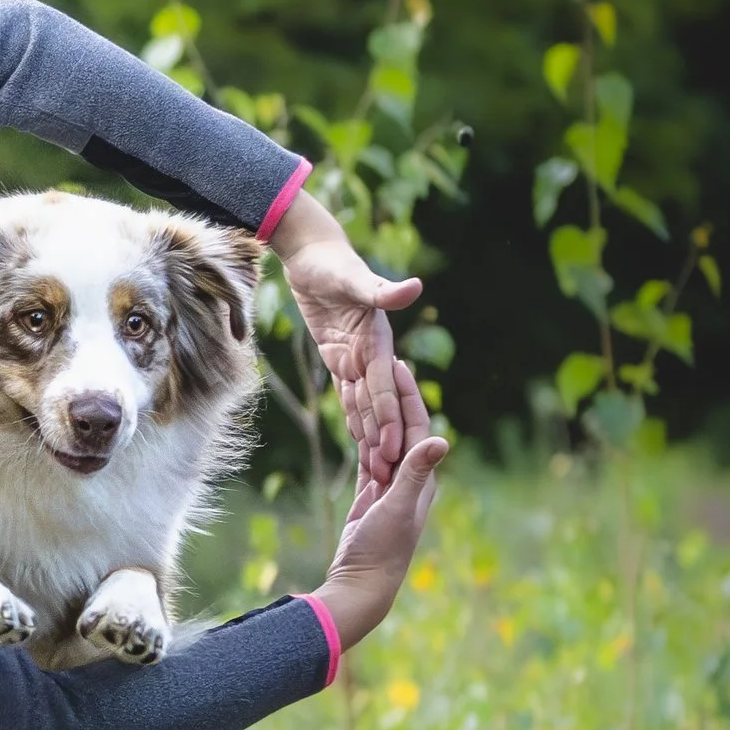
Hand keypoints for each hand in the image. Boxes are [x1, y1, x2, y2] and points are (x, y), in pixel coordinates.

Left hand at [267, 190, 422, 487]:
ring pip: (363, 404)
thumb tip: (415, 288)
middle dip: (383, 438)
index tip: (394, 448)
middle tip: (386, 475)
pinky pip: (348, 392)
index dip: (387, 418)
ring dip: (369, 434)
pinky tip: (359, 438)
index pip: (383, 388)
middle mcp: (371, 353)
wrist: (314, 254)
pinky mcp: (339, 356)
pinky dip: (354, 415)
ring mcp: (356, 356)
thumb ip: (382, 290)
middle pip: (377, 404)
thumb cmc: (332, 263)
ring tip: (376, 467)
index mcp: (378, 341)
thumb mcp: (353, 277)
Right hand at [311, 363, 445, 655]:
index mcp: (420, 478)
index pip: (417, 427)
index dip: (409, 395)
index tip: (400, 364)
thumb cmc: (382, 550)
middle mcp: (410, 479)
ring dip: (381, 414)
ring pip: (386, 441)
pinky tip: (360, 425)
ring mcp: (390, 488)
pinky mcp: (371, 498)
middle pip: (403, 429)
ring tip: (371, 385)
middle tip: (386, 362)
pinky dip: (366, 439)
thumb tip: (441, 439)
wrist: (364, 585)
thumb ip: (415, 473)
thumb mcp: (397, 507)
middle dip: (396, 396)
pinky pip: (369, 460)